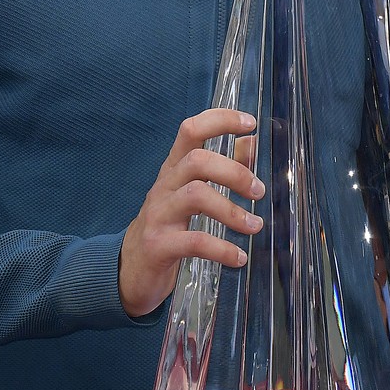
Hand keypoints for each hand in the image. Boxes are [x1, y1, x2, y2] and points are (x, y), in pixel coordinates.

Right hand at [119, 109, 263, 317]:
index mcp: (174, 169)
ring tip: (255, 226)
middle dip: (235, 172)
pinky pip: (195, 241)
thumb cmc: (168, 224)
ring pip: (196, 196)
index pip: (191, 130)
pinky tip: (238, 258)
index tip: (250, 122)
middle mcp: (164, 186)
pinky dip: (222, 249)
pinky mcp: (158, 245)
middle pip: (197, 161)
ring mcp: (159, 215)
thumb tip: (251, 142)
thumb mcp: (191, 192)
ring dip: (232, 211)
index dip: (220, 120)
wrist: (130, 269)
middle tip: (259, 191)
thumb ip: (222, 167)